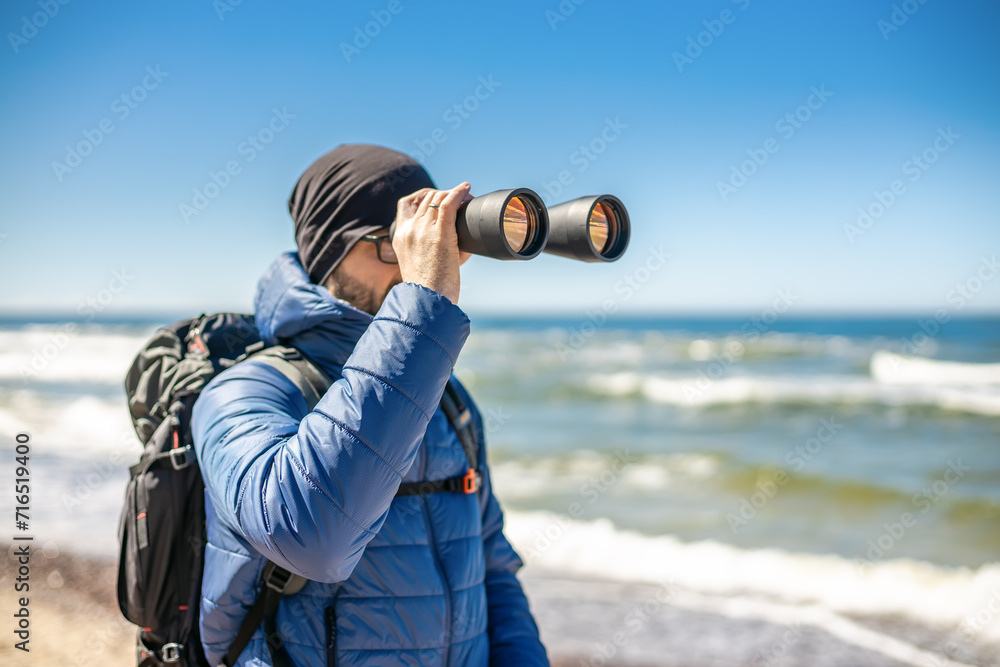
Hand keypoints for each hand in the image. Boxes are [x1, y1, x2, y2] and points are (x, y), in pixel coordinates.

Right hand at [391, 182, 472, 304]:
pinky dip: (459, 193)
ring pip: (437, 198)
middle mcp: (409, 230)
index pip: (405, 204)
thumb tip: (464, 243)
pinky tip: (467, 189)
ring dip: (454, 194)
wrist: (427, 300)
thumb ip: (432, 250)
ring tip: (467, 197)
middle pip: (425, 198)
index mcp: (400, 237)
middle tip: (460, 200)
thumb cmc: (429, 289)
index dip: (422, 196)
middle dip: (443, 194)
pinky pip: (448, 203)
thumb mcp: (421, 265)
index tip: (437, 199)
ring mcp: (422, 229)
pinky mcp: (439, 233)